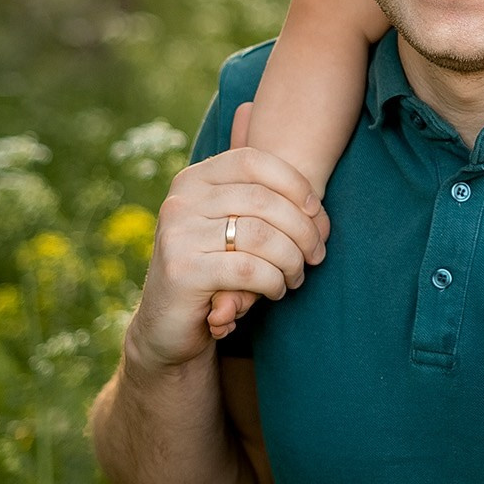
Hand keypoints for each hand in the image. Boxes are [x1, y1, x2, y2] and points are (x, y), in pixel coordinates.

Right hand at [128, 146, 328, 376]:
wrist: (166, 322)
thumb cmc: (214, 270)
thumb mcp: (233, 230)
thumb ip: (264, 209)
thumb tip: (317, 210)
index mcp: (193, 180)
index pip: (253, 161)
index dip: (294, 182)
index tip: (315, 211)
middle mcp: (182, 201)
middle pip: (263, 200)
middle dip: (303, 229)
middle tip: (315, 255)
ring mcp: (178, 235)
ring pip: (261, 235)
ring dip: (291, 259)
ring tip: (295, 276)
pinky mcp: (183, 271)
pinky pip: (249, 270)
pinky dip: (274, 281)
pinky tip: (276, 290)